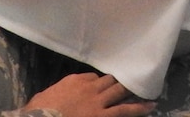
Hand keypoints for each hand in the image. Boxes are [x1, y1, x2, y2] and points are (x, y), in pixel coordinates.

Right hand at [25, 72, 153, 116]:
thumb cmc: (39, 111)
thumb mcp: (44, 97)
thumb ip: (55, 93)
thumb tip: (54, 96)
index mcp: (75, 80)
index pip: (92, 77)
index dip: (98, 83)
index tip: (100, 86)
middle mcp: (90, 87)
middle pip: (109, 80)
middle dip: (119, 81)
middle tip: (132, 79)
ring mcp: (98, 101)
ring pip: (120, 91)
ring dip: (132, 89)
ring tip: (147, 87)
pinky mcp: (103, 115)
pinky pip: (124, 110)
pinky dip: (139, 107)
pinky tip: (150, 105)